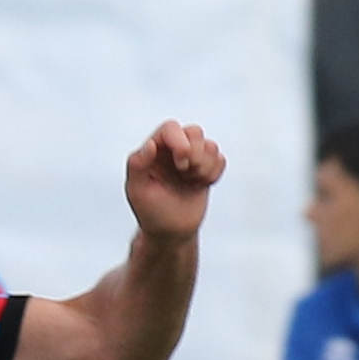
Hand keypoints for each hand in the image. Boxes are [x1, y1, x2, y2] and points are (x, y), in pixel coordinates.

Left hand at [123, 119, 223, 243]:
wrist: (171, 231)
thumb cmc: (150, 212)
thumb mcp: (137, 191)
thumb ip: (137, 165)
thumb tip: (150, 145)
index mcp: (153, 151)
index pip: (170, 128)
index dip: (179, 139)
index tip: (181, 161)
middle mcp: (172, 150)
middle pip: (194, 131)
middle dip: (195, 153)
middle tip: (186, 172)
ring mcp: (191, 158)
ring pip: (210, 145)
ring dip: (204, 165)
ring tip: (192, 181)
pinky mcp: (206, 168)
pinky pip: (220, 158)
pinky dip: (215, 172)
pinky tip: (202, 184)